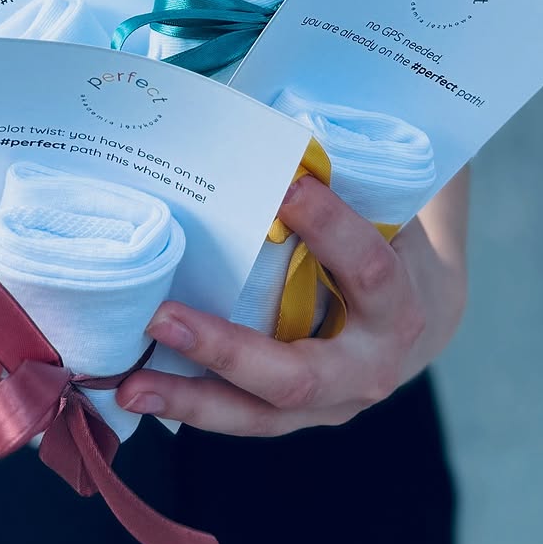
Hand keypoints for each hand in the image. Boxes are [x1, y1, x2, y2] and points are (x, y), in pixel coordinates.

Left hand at [115, 173, 461, 435]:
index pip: (367, 269)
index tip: (286, 185)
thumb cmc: (388, 246)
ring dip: (188, 398)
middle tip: (163, 318)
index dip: (330, 228)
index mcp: (399, 305)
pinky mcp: (292, 416)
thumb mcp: (384, 213)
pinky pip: (237, 416)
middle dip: (226, 349)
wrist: (413, 322)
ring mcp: (327, 404)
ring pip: (256, 414)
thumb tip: (281, 127)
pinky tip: (135, 390)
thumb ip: (345, 182)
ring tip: (129, 386)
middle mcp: (367, 368)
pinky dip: (187, 404)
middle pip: (297, 374)